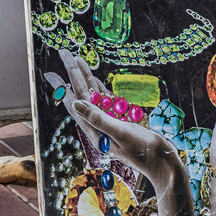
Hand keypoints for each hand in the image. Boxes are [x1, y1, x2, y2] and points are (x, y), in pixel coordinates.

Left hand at [59, 50, 183, 190]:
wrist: (163, 163)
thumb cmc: (143, 150)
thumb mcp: (119, 133)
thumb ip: (97, 118)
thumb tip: (75, 102)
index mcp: (94, 129)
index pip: (75, 100)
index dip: (64, 83)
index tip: (51, 70)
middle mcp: (98, 125)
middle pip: (81, 94)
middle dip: (72, 73)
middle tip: (64, 53)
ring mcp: (108, 122)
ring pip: (93, 95)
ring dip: (85, 77)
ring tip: (77, 60)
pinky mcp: (120, 121)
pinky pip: (107, 101)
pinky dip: (100, 89)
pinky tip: (95, 80)